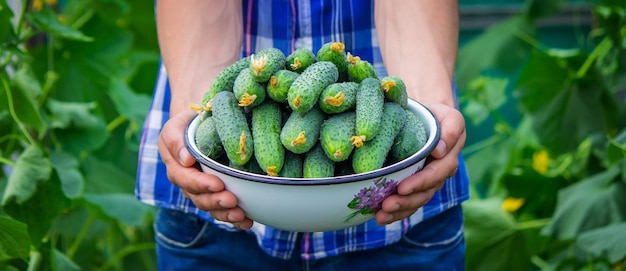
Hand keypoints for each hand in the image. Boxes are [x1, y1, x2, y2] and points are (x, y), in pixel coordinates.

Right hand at [158, 110, 253, 229]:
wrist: (201, 127)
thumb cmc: (189, 124)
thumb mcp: (177, 126)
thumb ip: (176, 141)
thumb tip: (186, 160)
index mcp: (176, 167)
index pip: (186, 180)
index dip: (201, 184)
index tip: (218, 184)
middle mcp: (188, 183)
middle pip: (199, 198)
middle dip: (216, 202)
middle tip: (232, 200)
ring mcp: (202, 192)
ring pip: (211, 208)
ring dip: (225, 214)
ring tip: (241, 215)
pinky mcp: (216, 196)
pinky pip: (222, 211)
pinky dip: (234, 219)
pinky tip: (248, 222)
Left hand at [375, 102, 465, 224]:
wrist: (427, 118)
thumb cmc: (437, 116)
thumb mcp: (449, 117)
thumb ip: (451, 130)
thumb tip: (440, 150)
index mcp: (447, 160)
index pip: (435, 175)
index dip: (420, 183)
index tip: (402, 187)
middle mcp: (438, 175)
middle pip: (424, 194)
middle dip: (405, 202)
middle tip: (386, 205)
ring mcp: (425, 183)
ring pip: (415, 202)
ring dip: (398, 211)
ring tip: (379, 216)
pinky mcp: (413, 187)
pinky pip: (406, 203)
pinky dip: (394, 213)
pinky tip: (378, 218)